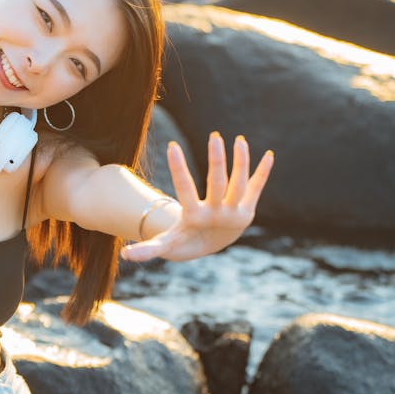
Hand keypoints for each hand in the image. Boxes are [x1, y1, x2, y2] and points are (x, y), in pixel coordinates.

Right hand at [121, 132, 274, 261]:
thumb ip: (148, 249)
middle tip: (214, 136)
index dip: (178, 169)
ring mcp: (236, 213)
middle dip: (217, 160)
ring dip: (242, 162)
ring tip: (240, 140)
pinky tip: (270, 155)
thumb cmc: (185, 240)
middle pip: (218, 184)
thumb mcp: (168, 243)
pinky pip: (256, 188)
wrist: (211, 248)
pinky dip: (263, 173)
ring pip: (240, 184)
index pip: (185, 191)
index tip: (172, 146)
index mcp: (195, 218)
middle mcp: (218, 215)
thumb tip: (124, 257)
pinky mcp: (248, 210)